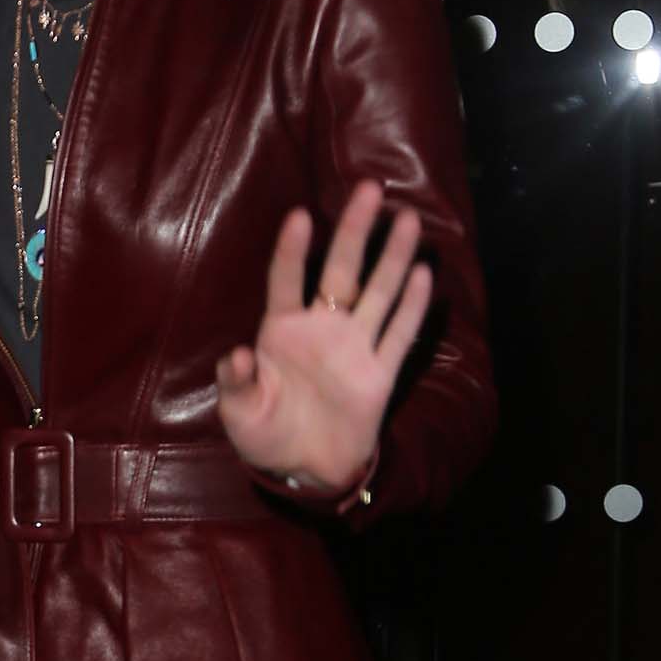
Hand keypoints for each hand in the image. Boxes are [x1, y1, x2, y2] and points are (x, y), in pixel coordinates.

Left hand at [216, 179, 431, 493]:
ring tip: (408, 220)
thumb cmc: (265, 433)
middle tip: (370, 189)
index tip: (299, 216)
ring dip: (393, 258)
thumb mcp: (239, 412)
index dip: (292, 251)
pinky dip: (412, 308)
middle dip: (355, 231)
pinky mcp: (379, 373)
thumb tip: (237, 355)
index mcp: (282, 331)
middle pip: (342, 271)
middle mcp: (322, 329)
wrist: (304, 470)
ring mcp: (354, 348)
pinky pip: (399, 335)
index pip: (286, 280)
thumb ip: (235, 382)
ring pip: (378, 293)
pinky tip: (424, 276)